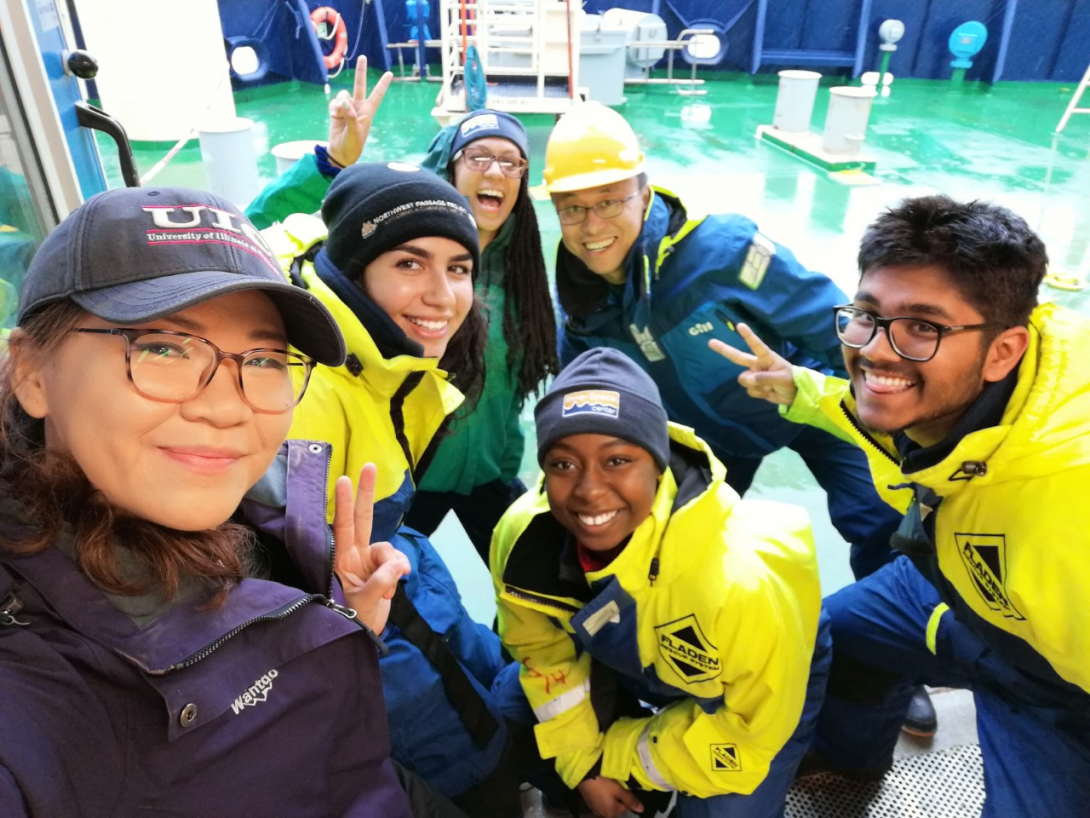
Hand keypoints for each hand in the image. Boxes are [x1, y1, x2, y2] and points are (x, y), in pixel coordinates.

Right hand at [327, 56, 393, 167]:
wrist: (340, 152)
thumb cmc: (352, 145)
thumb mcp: (354, 132)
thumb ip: (350, 116)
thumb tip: (344, 101)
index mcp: (368, 111)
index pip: (377, 95)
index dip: (382, 84)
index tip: (389, 73)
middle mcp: (358, 107)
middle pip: (360, 85)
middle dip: (360, 71)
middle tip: (362, 57)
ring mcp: (347, 108)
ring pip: (343, 95)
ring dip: (339, 102)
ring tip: (338, 114)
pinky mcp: (337, 111)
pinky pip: (334, 102)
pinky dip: (333, 107)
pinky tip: (333, 115)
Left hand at [332, 463, 409, 632]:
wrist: (361, 638)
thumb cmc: (350, 621)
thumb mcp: (363, 603)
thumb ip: (381, 581)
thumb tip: (399, 565)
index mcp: (342, 560)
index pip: (342, 526)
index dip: (344, 504)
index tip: (344, 480)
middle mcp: (355, 556)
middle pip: (362, 518)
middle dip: (366, 493)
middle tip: (369, 466)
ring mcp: (370, 563)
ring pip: (389, 549)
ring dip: (395, 564)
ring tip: (391, 586)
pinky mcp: (384, 572)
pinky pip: (398, 563)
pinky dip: (399, 574)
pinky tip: (394, 590)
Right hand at [576, 777, 643, 816]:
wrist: (584, 776)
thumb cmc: (604, 784)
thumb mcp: (619, 790)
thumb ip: (630, 800)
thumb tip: (641, 810)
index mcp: (612, 813)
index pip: (625, 807)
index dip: (626, 797)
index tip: (623, 787)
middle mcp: (603, 814)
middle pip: (616, 807)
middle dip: (617, 798)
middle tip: (615, 786)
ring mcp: (594, 809)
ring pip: (607, 805)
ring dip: (609, 797)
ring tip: (608, 786)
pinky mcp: (588, 803)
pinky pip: (599, 802)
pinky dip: (602, 796)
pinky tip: (600, 788)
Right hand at [709, 322, 797, 405]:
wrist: (794, 395)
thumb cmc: (791, 380)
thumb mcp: (782, 378)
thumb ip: (764, 378)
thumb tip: (746, 379)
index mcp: (766, 357)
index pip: (756, 345)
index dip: (748, 335)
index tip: (739, 325)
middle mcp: (757, 364)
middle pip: (737, 357)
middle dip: (724, 349)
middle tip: (710, 342)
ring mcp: (754, 376)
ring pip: (744, 380)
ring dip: (756, 386)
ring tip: (770, 387)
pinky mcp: (753, 387)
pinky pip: (749, 391)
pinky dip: (759, 393)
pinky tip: (768, 392)